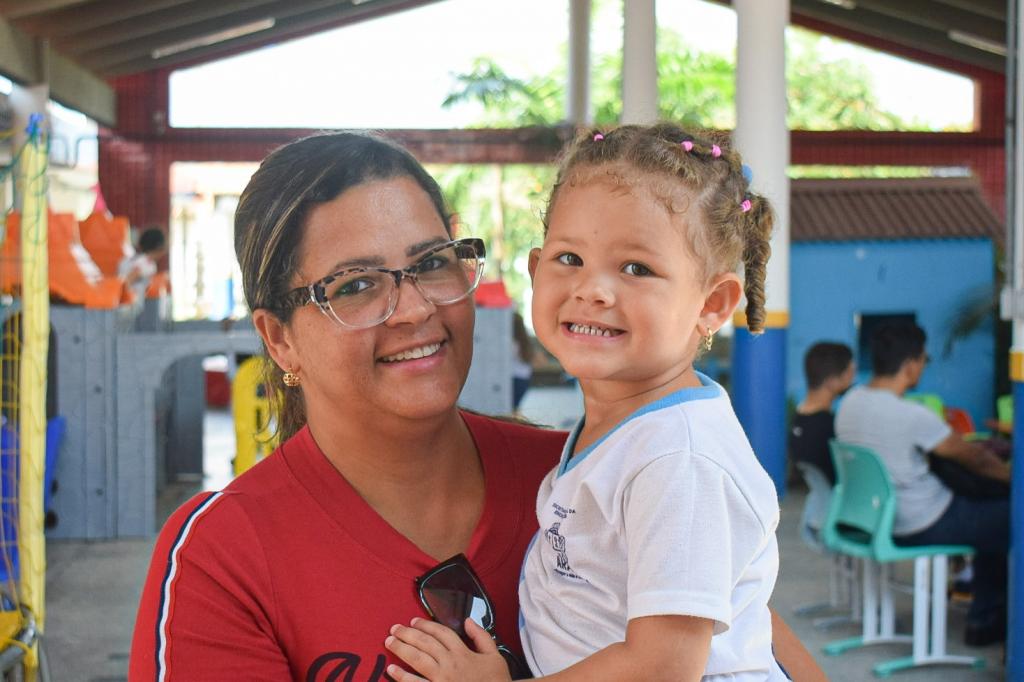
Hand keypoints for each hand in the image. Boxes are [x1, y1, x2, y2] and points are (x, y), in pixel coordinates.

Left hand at [385, 617, 512, 681]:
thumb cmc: (496, 681)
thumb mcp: (494, 655)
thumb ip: (481, 636)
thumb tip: (468, 620)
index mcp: (463, 653)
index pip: (441, 633)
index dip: (426, 625)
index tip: (413, 621)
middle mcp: (451, 663)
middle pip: (425, 643)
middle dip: (408, 634)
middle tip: (394, 629)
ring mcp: (442, 679)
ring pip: (418, 660)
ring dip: (402, 649)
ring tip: (389, 642)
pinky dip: (403, 677)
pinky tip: (391, 670)